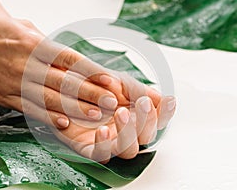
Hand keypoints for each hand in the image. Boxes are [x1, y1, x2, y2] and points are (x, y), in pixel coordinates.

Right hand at [0, 14, 118, 128]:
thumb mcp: (24, 27)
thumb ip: (47, 44)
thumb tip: (69, 58)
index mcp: (34, 44)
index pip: (70, 60)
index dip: (92, 71)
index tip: (110, 80)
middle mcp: (26, 64)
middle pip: (64, 82)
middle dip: (91, 93)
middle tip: (111, 102)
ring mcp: (14, 83)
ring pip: (49, 99)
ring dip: (75, 109)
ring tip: (95, 116)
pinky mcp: (3, 96)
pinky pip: (28, 109)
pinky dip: (47, 117)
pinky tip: (64, 123)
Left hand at [52, 95, 175, 162]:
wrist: (67, 87)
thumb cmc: (95, 86)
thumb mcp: (119, 82)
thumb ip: (138, 90)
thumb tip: (161, 99)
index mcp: (135, 118)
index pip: (157, 121)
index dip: (165, 113)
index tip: (169, 100)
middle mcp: (125, 133)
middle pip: (145, 138)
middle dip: (147, 122)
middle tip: (142, 104)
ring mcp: (108, 142)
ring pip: (127, 150)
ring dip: (128, 133)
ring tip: (121, 113)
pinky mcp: (88, 148)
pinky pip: (99, 154)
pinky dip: (103, 145)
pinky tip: (102, 130)